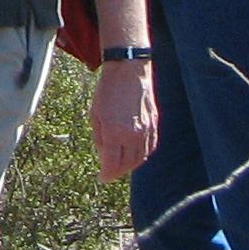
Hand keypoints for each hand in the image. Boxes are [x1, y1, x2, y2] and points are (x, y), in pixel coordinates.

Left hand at [91, 57, 157, 180]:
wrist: (128, 71)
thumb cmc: (108, 90)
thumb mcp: (94, 114)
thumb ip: (99, 138)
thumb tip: (103, 155)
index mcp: (114, 132)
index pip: (111, 164)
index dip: (106, 175)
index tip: (102, 178)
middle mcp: (132, 135)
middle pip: (126, 165)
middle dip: (117, 171)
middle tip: (110, 172)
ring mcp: (145, 131)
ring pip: (140, 159)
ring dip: (130, 165)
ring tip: (120, 164)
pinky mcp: (154, 125)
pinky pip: (150, 148)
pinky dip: (142, 155)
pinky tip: (134, 154)